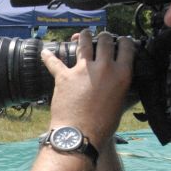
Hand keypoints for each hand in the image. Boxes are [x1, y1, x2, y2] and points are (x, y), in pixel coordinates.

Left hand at [41, 30, 133, 148]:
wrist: (81, 135)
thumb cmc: (103, 125)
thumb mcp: (121, 103)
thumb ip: (121, 86)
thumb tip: (121, 80)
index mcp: (122, 74)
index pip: (126, 46)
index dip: (123, 40)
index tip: (120, 40)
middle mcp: (104, 68)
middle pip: (105, 40)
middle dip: (103, 36)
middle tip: (101, 37)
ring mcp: (83, 70)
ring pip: (84, 43)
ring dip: (83, 36)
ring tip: (82, 35)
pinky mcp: (64, 76)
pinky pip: (54, 62)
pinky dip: (48, 56)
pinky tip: (45, 52)